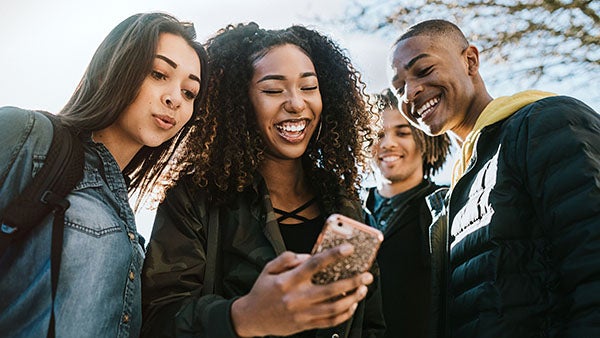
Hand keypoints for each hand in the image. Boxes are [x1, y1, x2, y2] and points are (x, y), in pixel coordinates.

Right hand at [231, 244, 372, 336]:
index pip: (315, 265)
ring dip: (352, 299)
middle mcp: (297, 297)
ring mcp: (302, 313)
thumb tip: (309, 256)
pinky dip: (343, 314)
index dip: (333, 255)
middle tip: (366, 275)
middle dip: (352, 281)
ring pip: (334, 308)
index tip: (348, 249)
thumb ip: (288, 258)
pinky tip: (352, 306)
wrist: (251, 318)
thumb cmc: (262, 291)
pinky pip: (329, 322)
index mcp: (289, 280)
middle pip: (331, 289)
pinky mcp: (304, 325)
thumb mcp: (269, 268)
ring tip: (363, 289)